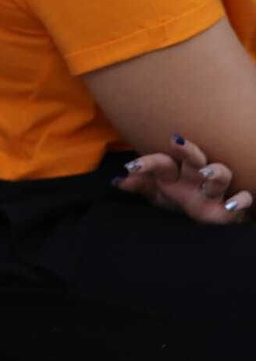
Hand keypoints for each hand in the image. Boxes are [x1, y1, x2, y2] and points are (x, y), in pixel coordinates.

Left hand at [116, 136, 250, 223]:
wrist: (211, 220)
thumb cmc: (182, 202)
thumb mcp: (158, 196)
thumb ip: (141, 187)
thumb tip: (117, 181)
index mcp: (175, 176)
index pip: (162, 163)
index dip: (147, 163)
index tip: (130, 167)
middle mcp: (196, 179)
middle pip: (193, 159)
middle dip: (186, 150)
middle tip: (175, 140)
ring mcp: (215, 191)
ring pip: (222, 175)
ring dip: (216, 172)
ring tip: (207, 172)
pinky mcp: (232, 208)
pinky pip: (245, 199)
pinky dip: (241, 201)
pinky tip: (232, 206)